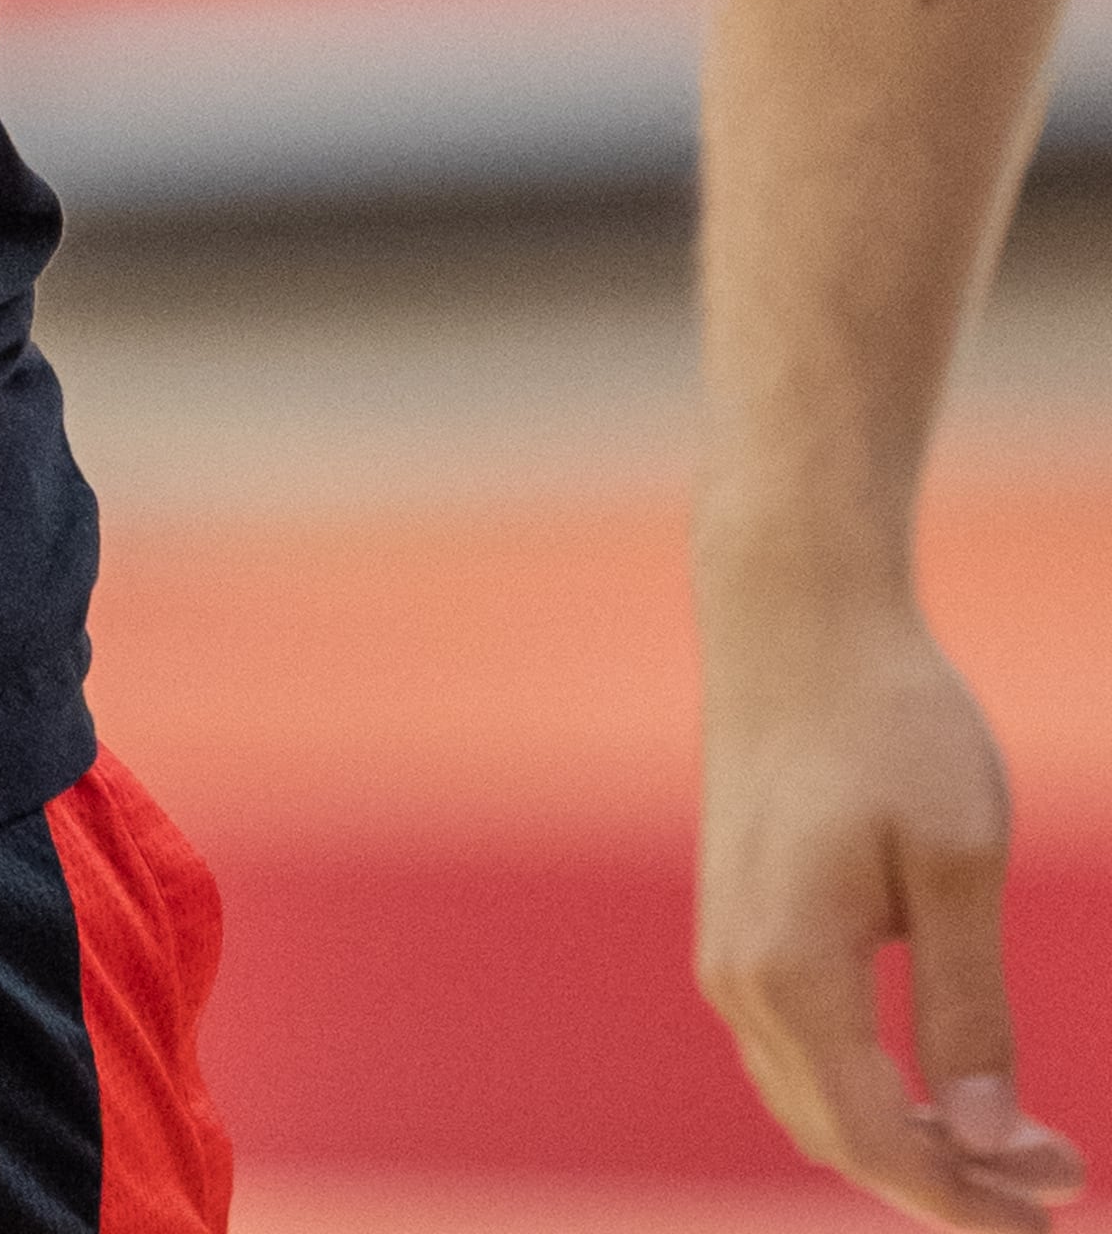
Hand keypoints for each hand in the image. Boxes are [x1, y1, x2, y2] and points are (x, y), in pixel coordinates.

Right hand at [697, 576, 1082, 1224]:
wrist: (794, 613)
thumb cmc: (888, 723)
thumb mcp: (959, 863)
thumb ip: (968, 1011)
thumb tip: (987, 1143)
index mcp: (789, 971)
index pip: (878, 1143)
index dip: (970, 1195)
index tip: (1064, 1197)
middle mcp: (737, 976)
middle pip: (838, 1137)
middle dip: (948, 1180)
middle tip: (1056, 1179)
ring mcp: (726, 948)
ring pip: (811, 1100)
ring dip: (907, 1139)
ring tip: (1011, 1139)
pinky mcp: (736, 919)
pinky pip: (795, 1050)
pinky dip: (867, 1089)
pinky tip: (934, 1074)